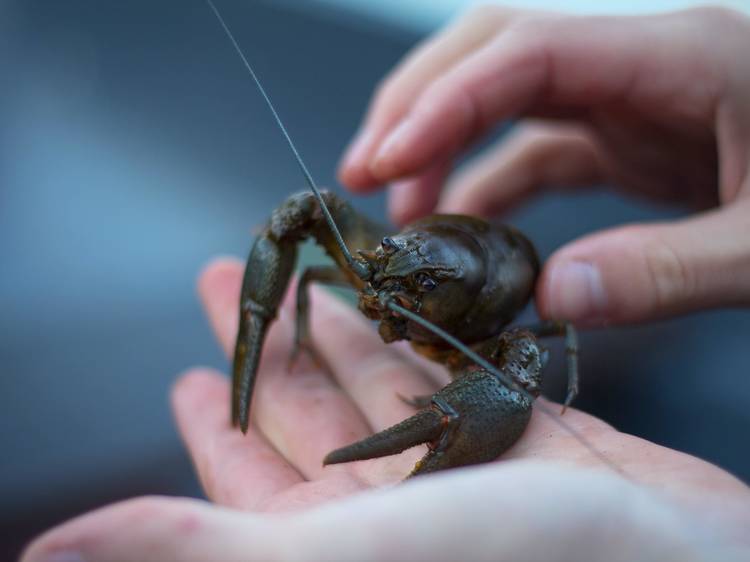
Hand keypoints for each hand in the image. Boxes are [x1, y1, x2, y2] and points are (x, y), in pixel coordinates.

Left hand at [23, 258, 749, 560]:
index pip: (251, 483)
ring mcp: (462, 475)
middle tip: (231, 294)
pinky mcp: (523, 440)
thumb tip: (57, 551)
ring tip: (308, 287)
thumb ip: (212, 547)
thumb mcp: (352, 554)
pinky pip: (450, 383)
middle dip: (271, 355)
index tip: (186, 377)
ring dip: (341, 338)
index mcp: (337, 545)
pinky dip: (421, 347)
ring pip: (381, 393)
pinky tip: (397, 311)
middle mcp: (396, 514)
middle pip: (311, 422)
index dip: (215, 430)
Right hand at [338, 6, 749, 326]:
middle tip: (361, 171)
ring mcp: (625, 94)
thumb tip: (551, 294)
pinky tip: (463, 232)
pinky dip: (487, 186)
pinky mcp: (622, 133)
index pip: (527, 49)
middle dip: (417, 104)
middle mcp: (635, 58)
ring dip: (441, 146)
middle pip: (494, 46)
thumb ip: (669, 268)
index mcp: (678, 50)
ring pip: (502, 95)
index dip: (445, 100)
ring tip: (398, 211)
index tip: (385, 162)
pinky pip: (534, 148)